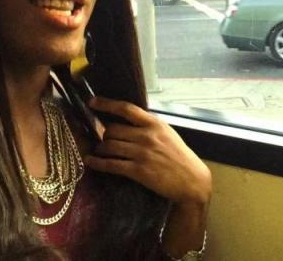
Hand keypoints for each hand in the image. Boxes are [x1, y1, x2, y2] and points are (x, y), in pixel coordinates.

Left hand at [85, 97, 211, 205]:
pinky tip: (91, 161)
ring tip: (98, 150)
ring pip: (109, 146)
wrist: (192, 180)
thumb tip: (127, 120)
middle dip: (105, 134)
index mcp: (155, 124)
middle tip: (103, 139)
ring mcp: (142, 153)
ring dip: (100, 148)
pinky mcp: (138, 171)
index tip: (92, 102)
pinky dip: (97, 162)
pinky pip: (111, 164)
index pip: (126, 109)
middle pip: (112, 129)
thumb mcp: (167, 134)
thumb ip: (149, 126)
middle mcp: (147, 136)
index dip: (107, 104)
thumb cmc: (179, 156)